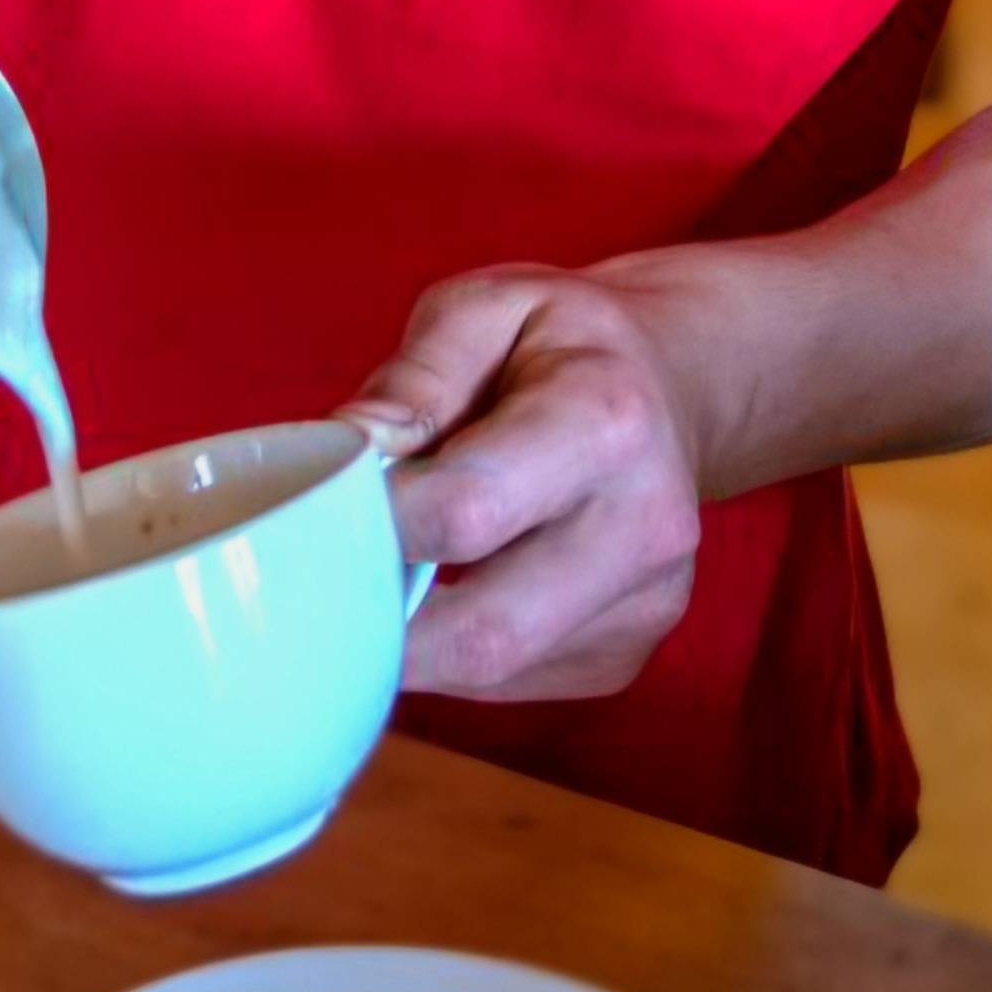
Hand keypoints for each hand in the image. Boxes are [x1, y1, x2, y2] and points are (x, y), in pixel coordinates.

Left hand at [336, 263, 706, 703]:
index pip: (468, 509)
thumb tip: (346, 451)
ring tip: (389, 569)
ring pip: (492, 671)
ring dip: (415, 640)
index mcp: (604, 418)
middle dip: (380, 626)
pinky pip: (511, 684)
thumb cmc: (561, 341)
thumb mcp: (486, 307)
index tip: (319, 511)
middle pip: (485, 631)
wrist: (676, 382)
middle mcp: (644, 523)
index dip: (375, 523)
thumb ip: (414, 377)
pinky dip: (456, 651)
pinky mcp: (626, 653)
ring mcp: (646, 602)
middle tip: (315, 592)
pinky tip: (453, 586)